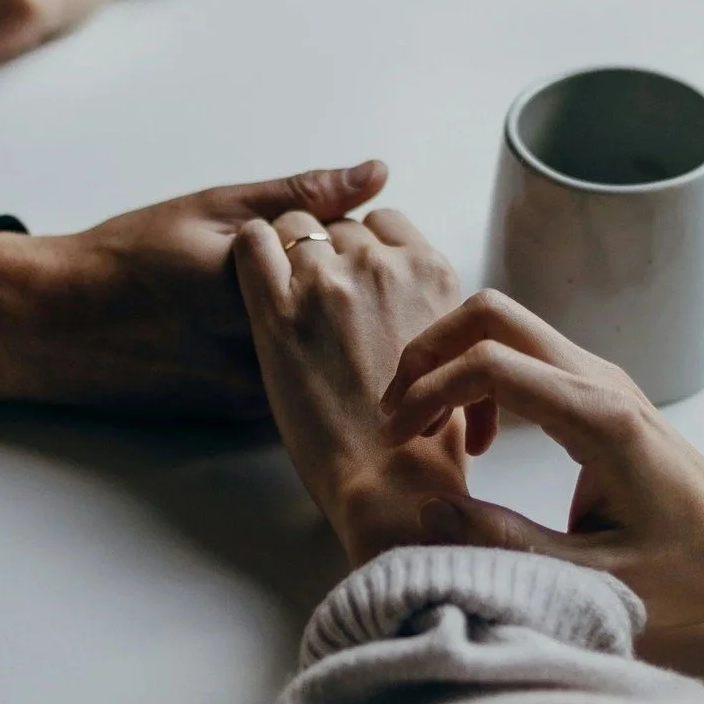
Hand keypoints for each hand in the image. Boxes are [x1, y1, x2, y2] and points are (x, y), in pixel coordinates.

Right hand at [0, 160, 386, 416]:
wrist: (60, 327)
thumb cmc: (129, 258)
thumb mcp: (213, 208)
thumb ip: (301, 195)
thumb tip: (376, 173)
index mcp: (255, 289)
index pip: (353, 261)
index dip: (349, 239)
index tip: (322, 228)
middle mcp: (259, 350)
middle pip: (350, 315)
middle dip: (348, 286)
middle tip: (309, 261)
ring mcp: (254, 391)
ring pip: (331, 354)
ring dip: (332, 327)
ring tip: (287, 299)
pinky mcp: (245, 416)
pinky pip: (303, 381)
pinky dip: (307, 357)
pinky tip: (280, 333)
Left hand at [233, 208, 467, 563]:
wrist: (391, 481)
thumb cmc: (425, 436)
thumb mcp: (452, 352)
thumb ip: (428, 308)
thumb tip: (406, 297)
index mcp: (431, 272)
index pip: (385, 223)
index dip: (363, 246)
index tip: (352, 276)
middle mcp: (383, 266)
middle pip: (339, 226)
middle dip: (326, 253)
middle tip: (316, 301)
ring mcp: (329, 283)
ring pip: (295, 226)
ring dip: (287, 254)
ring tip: (285, 298)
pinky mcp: (278, 311)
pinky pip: (252, 242)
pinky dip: (250, 250)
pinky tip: (252, 277)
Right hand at [379, 291, 703, 627]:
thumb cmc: (687, 568)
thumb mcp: (593, 577)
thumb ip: (507, 545)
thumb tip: (430, 513)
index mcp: (598, 418)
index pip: (490, 364)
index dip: (428, 391)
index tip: (398, 439)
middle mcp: (598, 380)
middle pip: (492, 313)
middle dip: (428, 352)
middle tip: (400, 417)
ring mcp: (600, 376)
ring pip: (504, 324)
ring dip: (451, 362)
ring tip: (429, 430)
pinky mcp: (598, 387)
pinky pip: (523, 353)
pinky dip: (480, 377)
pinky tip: (479, 440)